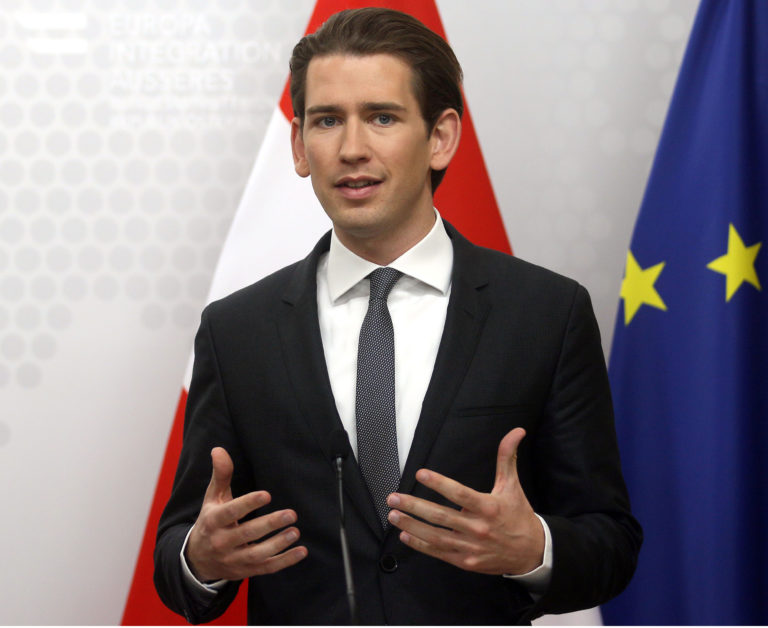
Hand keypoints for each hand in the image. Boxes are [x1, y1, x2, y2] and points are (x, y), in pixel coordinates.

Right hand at [186, 447, 307, 581]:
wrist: (198, 560)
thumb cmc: (210, 521)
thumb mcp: (212, 498)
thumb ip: (221, 474)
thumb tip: (219, 449)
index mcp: (214, 521)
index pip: (230, 512)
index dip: (248, 504)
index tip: (267, 494)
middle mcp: (222, 542)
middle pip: (247, 534)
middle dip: (269, 524)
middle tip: (291, 514)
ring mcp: (234, 559)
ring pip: (256, 554)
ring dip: (278, 544)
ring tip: (295, 531)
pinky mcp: (245, 571)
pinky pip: (266, 568)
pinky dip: (284, 562)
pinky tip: (301, 551)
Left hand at [386, 428, 543, 574]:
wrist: (531, 552)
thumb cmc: (518, 515)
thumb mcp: (512, 485)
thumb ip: (507, 457)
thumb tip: (516, 431)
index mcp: (488, 508)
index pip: (459, 494)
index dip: (439, 483)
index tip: (420, 473)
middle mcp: (478, 528)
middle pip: (441, 516)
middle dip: (414, 506)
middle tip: (393, 497)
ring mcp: (470, 547)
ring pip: (436, 536)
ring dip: (412, 526)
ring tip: (393, 515)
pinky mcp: (466, 561)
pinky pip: (439, 553)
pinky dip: (421, 545)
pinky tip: (405, 535)